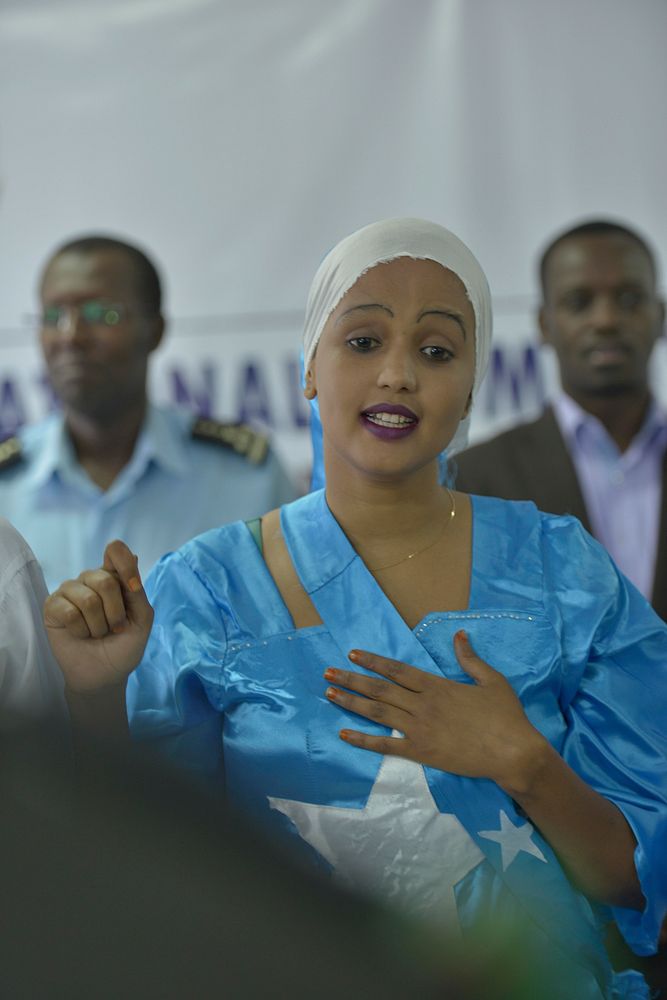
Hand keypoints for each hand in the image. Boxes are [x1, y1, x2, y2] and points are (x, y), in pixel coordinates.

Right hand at [44, 540, 153, 693]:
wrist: (105, 674)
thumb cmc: (124, 645)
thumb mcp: (141, 619)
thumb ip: (136, 591)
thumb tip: (133, 556)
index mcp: (115, 576)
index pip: (115, 550)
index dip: (124, 563)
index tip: (133, 587)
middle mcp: (91, 578)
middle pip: (105, 580)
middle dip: (116, 613)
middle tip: (115, 627)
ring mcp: (70, 590)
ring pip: (88, 599)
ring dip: (98, 626)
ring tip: (97, 633)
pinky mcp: (53, 606)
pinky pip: (69, 612)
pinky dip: (81, 630)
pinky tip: (81, 634)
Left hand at [323, 630, 543, 786]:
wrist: (513, 753)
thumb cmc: (505, 716)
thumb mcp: (491, 680)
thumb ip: (470, 659)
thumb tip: (458, 635)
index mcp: (437, 686)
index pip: (397, 670)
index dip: (373, 661)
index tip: (352, 654)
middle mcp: (422, 705)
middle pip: (380, 689)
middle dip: (351, 679)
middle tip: (328, 672)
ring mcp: (419, 729)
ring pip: (378, 713)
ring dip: (352, 702)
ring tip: (329, 694)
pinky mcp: (421, 752)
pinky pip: (386, 746)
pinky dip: (363, 739)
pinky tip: (344, 734)